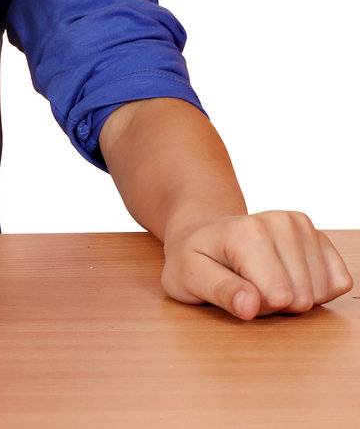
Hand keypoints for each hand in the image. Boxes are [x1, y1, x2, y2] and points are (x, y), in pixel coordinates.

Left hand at [162, 210, 353, 318]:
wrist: (204, 234)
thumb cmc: (194, 259)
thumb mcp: (188, 278)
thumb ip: (220, 292)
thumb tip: (250, 307)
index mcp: (247, 232)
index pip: (278, 297)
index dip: (256, 306)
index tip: (233, 289)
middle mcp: (280, 222)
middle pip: (301, 297)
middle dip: (274, 304)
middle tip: (246, 285)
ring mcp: (302, 225)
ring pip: (321, 292)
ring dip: (293, 297)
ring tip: (262, 280)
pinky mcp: (319, 235)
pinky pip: (339, 282)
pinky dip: (316, 290)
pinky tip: (287, 277)